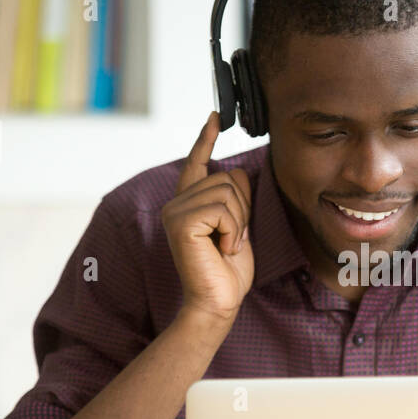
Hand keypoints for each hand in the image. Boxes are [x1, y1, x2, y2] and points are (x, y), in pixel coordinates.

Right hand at [161, 111, 253, 323]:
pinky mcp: (180, 222)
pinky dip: (233, 230)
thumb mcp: (238, 226)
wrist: (218, 301)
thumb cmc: (228, 270)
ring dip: (239, 222)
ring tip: (226, 245)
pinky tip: (223, 249)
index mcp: (188, 203)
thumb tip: (237, 171)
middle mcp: (176, 203)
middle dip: (242, 208)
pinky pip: (222, 209)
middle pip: (226, 177)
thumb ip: (234, 199)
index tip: (215, 117)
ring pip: (226, 192)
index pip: (196, 163)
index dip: (205, 139)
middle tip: (232, 239)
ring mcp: (175, 211)